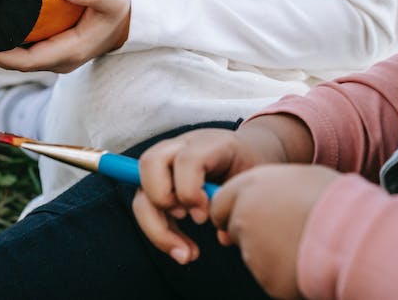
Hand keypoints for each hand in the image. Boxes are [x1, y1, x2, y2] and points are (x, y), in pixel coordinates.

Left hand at [0, 0, 130, 73]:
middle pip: (16, 63)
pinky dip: (9, 39)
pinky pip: (25, 48)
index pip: (26, 62)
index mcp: (69, 53)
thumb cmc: (119, 7)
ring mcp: (56, 55)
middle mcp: (59, 60)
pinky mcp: (54, 47)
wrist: (130, 19)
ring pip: (19, 57)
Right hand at [132, 116, 311, 264]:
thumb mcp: (255, 178)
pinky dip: (161, 232)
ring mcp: (166, 164)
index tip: (204, 216)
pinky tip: (183, 250)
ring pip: (142, 191)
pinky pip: (147, 208)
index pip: (186, 158)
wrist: (248, 152)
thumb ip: (241, 201)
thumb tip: (223, 236)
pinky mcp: (160, 184)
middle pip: (149, 163)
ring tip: (186, 255)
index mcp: (209, 143)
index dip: (190, 190)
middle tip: (194, 222)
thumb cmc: (252, 165)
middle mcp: (180, 147)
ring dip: (157, 228)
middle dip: (163, 200)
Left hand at [210, 164, 339, 299]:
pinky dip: (283, 271)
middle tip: (282, 231)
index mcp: (249, 188)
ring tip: (303, 241)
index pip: (220, 203)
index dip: (231, 210)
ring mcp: (253, 250)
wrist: (353, 234)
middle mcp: (243, 218)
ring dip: (270, 251)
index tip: (245, 215)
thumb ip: (275, 185)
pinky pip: (270, 274)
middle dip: (251, 232)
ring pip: (253, 253)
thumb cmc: (333, 199)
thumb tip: (273, 191)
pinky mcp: (265, 278)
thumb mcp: (302, 176)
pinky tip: (305, 259)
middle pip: (234, 229)